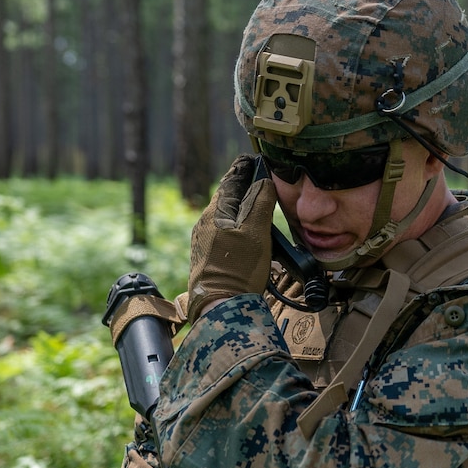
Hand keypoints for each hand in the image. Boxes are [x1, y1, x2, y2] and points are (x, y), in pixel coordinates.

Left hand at [187, 155, 275, 322]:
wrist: (221, 306)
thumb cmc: (239, 268)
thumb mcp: (256, 230)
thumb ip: (260, 202)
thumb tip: (263, 181)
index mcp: (215, 212)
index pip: (231, 181)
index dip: (244, 169)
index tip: (253, 160)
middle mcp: (205, 224)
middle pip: (228, 199)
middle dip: (244, 189)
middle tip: (262, 182)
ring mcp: (204, 242)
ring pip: (226, 218)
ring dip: (242, 210)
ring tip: (259, 208)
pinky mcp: (207, 258)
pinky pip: (225, 234)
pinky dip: (238, 228)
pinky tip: (249, 236)